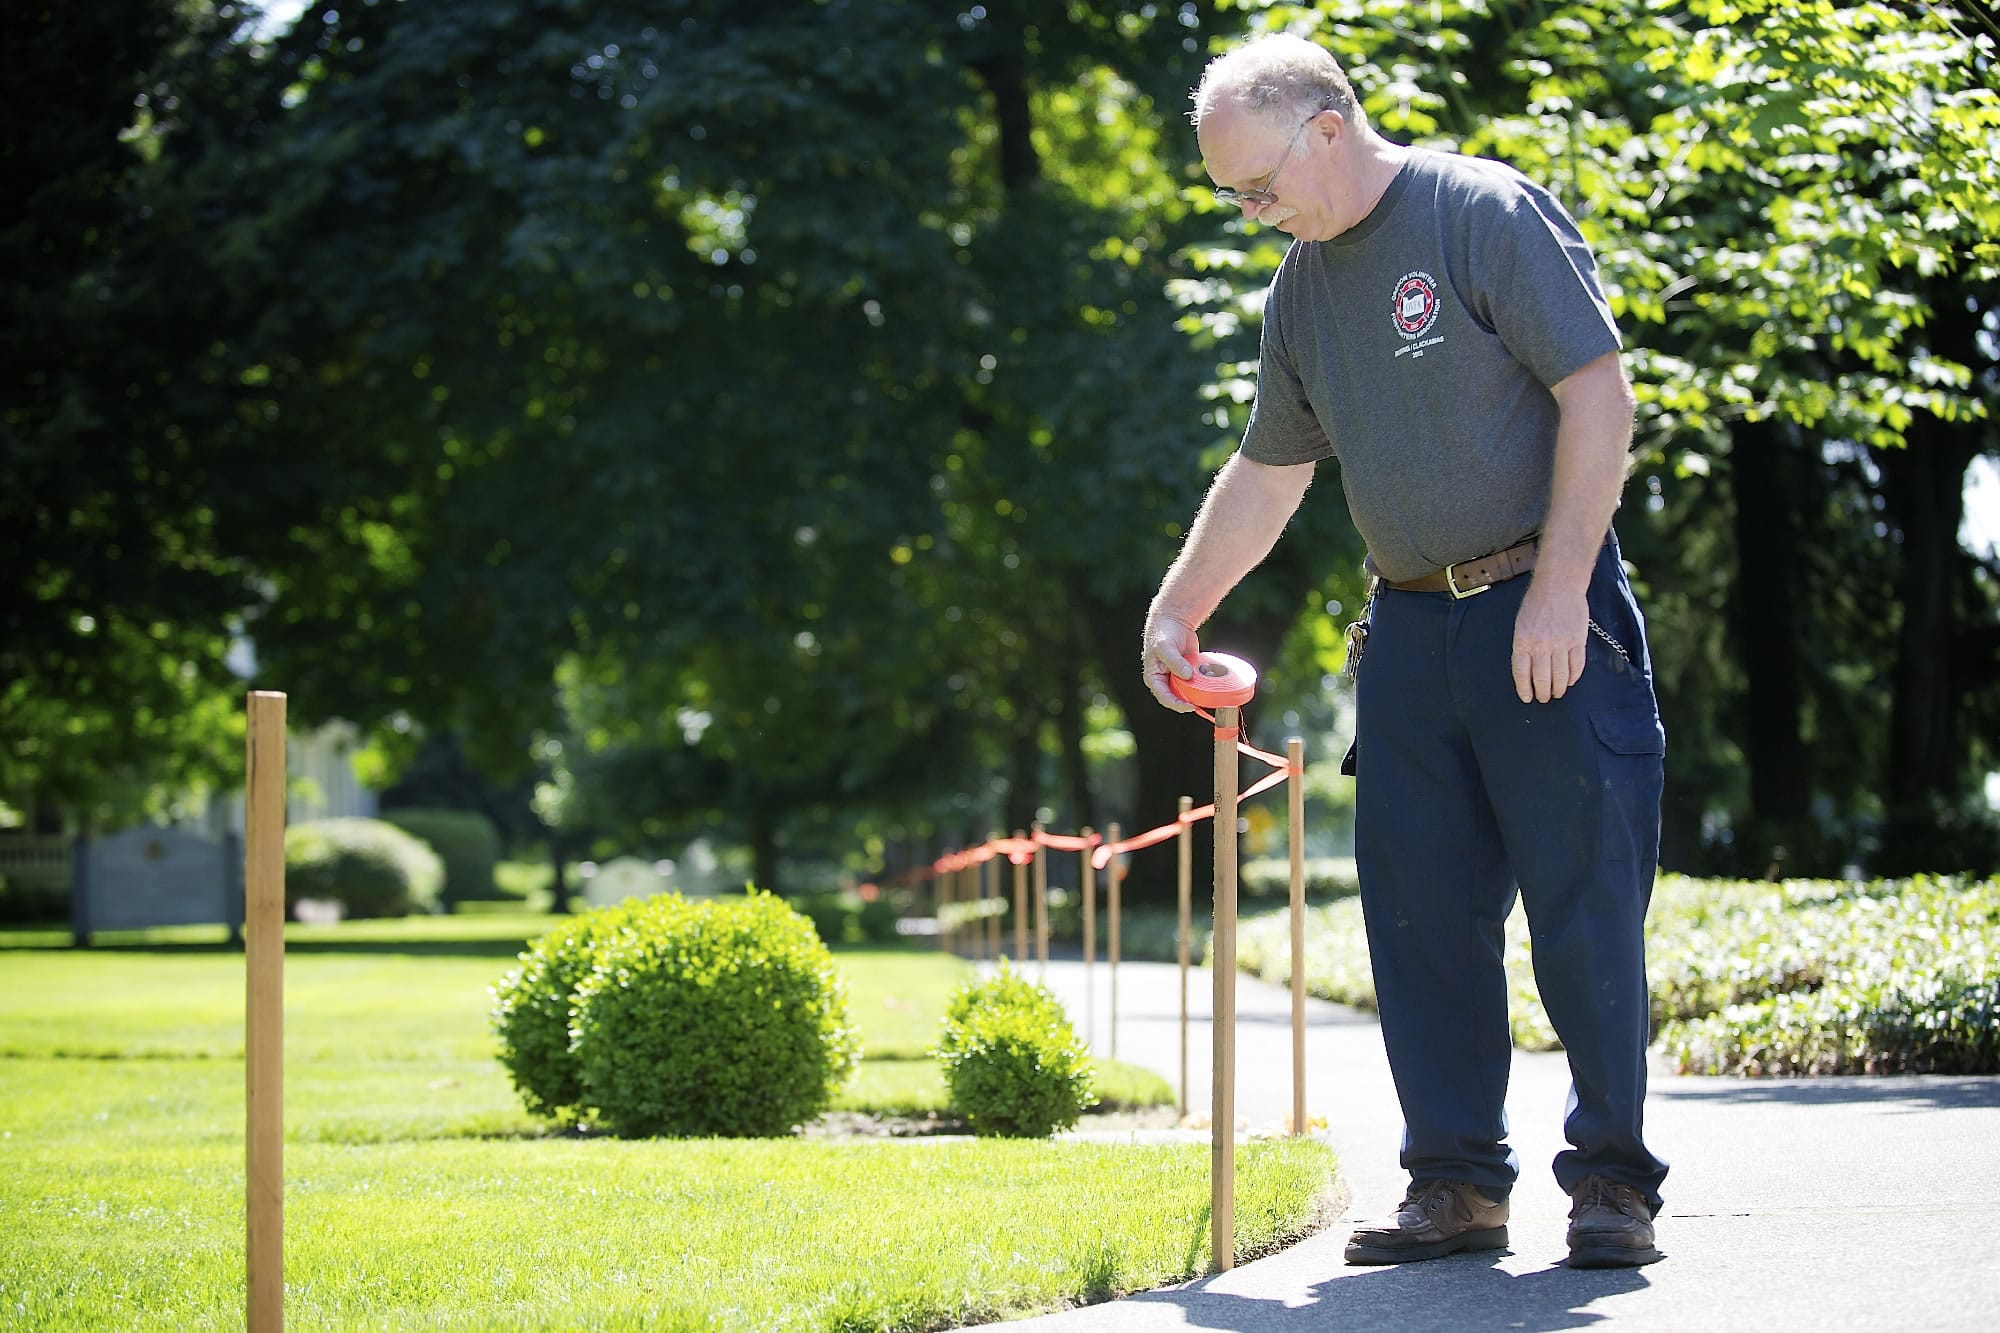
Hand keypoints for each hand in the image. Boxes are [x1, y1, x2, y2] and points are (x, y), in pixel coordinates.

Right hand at [1143, 615, 1200, 711]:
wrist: (1173, 620)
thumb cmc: (1163, 633)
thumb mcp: (1165, 647)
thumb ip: (1175, 662)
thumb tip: (1187, 676)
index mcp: (1154, 678)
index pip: (1164, 697)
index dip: (1177, 704)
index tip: (1190, 706)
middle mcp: (1164, 680)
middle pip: (1176, 697)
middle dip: (1188, 701)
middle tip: (1202, 704)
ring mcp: (1176, 676)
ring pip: (1186, 690)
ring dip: (1196, 693)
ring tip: (1208, 694)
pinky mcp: (1187, 671)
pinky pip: (1195, 681)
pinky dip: (1202, 682)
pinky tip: (1210, 682)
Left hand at [1511, 580, 1587, 703]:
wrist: (1559, 585)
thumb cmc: (1537, 603)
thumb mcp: (1521, 624)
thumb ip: (1524, 646)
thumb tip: (1527, 671)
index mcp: (1523, 640)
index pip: (1522, 672)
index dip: (1524, 688)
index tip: (1527, 698)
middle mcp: (1541, 644)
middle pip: (1542, 678)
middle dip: (1542, 692)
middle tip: (1544, 698)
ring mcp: (1561, 643)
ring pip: (1560, 675)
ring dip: (1558, 688)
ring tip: (1557, 693)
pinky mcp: (1578, 640)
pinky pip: (1577, 665)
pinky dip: (1573, 676)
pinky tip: (1570, 681)